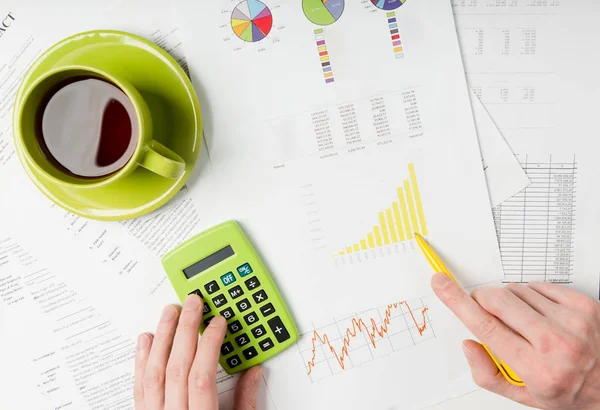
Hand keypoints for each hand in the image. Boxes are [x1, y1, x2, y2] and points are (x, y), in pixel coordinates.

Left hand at [134, 294, 261, 409]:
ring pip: (153, 372)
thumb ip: (246, 402)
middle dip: (186, 330)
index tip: (218, 322)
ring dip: (162, 337)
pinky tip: (145, 340)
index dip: (210, 344)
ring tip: (169, 312)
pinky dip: (141, 359)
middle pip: (176, 367)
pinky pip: (138, 385)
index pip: (201, 375)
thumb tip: (253, 372)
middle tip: (193, 303)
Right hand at [432, 273, 599, 409]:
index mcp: (537, 369)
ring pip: (517, 291)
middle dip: (482, 299)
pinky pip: (539, 285)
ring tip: (524, 321)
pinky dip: (532, 296)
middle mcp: (556, 344)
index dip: (458, 303)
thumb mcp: (524, 396)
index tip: (442, 285)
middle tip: (482, 307)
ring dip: (510, 301)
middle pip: (498, 301)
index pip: (485, 327)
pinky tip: (541, 314)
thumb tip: (469, 343)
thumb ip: (487, 373)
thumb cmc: (568, 390)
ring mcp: (572, 321)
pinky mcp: (583, 305)